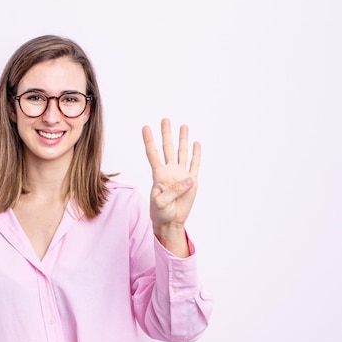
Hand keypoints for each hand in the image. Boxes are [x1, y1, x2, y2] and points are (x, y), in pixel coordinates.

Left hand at [142, 118, 200, 233]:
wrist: (170, 222)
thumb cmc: (160, 212)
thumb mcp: (160, 202)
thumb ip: (172, 190)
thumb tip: (189, 179)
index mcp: (158, 175)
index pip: (152, 154)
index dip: (149, 141)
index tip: (145, 127)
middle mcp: (169, 171)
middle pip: (168, 148)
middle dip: (166, 134)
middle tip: (165, 120)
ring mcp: (181, 176)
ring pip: (182, 153)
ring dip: (183, 140)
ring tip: (183, 126)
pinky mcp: (192, 182)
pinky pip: (195, 165)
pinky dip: (196, 154)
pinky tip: (196, 143)